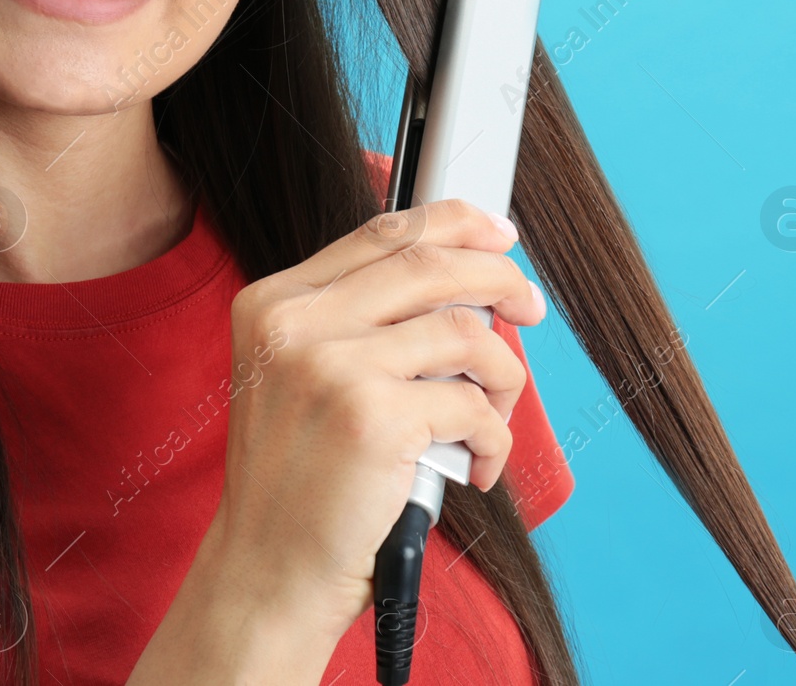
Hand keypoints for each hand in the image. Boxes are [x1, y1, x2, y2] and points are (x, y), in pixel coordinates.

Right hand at [128, 197, 547, 684]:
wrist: (265, 573)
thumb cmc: (296, 484)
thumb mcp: (298, 378)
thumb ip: (357, 322)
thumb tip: (465, 284)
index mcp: (273, 302)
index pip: (381, 231)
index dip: (454, 222)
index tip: (497, 234)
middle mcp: (294, 323)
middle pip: (429, 263)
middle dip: (500, 277)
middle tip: (529, 306)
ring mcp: (330, 367)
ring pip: (465, 332)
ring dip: (504, 374)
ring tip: (497, 414)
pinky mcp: (372, 419)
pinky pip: (474, 405)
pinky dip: (496, 437)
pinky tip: (479, 465)